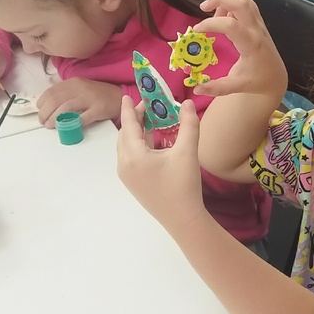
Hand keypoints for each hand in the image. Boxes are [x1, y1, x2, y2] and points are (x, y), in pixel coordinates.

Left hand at [35, 77, 123, 128]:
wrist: (120, 96)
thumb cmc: (98, 95)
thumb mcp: (80, 88)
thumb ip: (65, 94)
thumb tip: (48, 107)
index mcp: (73, 82)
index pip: (51, 92)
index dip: (42, 103)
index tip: (40, 112)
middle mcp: (80, 88)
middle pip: (55, 100)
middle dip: (45, 113)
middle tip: (43, 122)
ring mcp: (90, 98)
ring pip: (65, 108)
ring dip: (55, 119)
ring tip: (50, 126)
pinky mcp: (99, 109)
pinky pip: (82, 117)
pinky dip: (73, 123)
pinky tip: (67, 128)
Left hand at [116, 96, 206, 227]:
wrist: (182, 219)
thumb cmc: (183, 185)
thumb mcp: (188, 152)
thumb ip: (188, 124)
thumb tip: (187, 102)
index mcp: (133, 156)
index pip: (128, 125)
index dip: (129, 109)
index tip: (127, 95)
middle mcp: (124, 165)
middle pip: (126, 135)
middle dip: (136, 119)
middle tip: (151, 107)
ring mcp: (126, 175)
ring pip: (128, 146)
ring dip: (138, 132)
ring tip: (154, 121)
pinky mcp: (133, 183)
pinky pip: (131, 157)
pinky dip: (139, 145)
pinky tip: (155, 143)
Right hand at [190, 0, 287, 98]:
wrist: (276, 76)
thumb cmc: (256, 81)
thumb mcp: (237, 86)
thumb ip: (217, 88)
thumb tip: (196, 89)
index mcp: (252, 45)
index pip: (230, 25)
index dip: (210, 24)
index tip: (196, 31)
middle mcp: (257, 30)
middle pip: (240, 2)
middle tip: (203, 8)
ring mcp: (259, 24)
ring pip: (245, 0)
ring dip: (227, 1)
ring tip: (215, 17)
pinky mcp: (259, 22)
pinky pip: (247, 5)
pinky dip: (233, 4)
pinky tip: (225, 18)